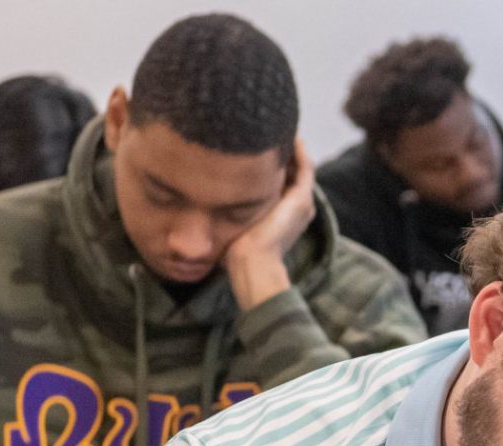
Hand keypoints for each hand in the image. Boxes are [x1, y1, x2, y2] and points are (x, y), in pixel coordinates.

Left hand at [224, 139, 316, 310]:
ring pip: (301, 165)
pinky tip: (284, 131)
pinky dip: (297, 147)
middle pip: (293, 171)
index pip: (282, 181)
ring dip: (291, 145)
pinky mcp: (301, 199)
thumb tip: (198, 198)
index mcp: (283, 215)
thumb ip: (224, 209)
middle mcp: (298, 208)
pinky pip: (304, 164)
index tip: (254, 144)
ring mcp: (302, 203)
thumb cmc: (235, 252)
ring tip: (277, 124)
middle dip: (282, 150)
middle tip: (268, 128)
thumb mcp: (229, 224)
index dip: (271, 162)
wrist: (251, 264)